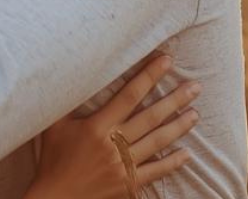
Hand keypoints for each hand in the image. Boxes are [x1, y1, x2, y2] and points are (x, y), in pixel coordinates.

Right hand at [26, 55, 200, 198]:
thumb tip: (69, 72)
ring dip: (178, 127)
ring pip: (157, 142)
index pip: (128, 96)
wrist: (55, 198)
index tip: (166, 61)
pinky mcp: (128, 185)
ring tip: (195, 114)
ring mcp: (123, 166)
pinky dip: (171, 163)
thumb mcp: (54, 126)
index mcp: (96, 127)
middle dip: (175, 100)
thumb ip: (65, 101)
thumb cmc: (52, 160)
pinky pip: (154, 171)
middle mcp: (113, 145)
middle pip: (150, 117)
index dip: (148, 76)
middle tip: (195, 87)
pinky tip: (186, 154)